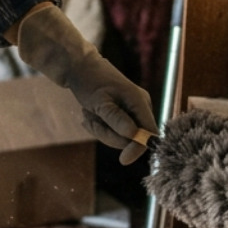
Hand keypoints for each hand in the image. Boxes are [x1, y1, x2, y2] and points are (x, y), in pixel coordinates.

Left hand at [16, 4, 158, 163]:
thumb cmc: (89, 81)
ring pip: (119, 136)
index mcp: (139, 102)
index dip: (138, 148)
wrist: (78, 66)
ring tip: (87, 114)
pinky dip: (99, 126)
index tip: (123, 160)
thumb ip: (116, 119)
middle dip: (108, 134)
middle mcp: (140, 107)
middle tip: (90, 120)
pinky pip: (113, 130)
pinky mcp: (122, 113)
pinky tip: (88, 114)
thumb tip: (134, 136)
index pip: (149, 133)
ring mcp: (131, 110)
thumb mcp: (99, 101)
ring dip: (100, 129)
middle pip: (131, 138)